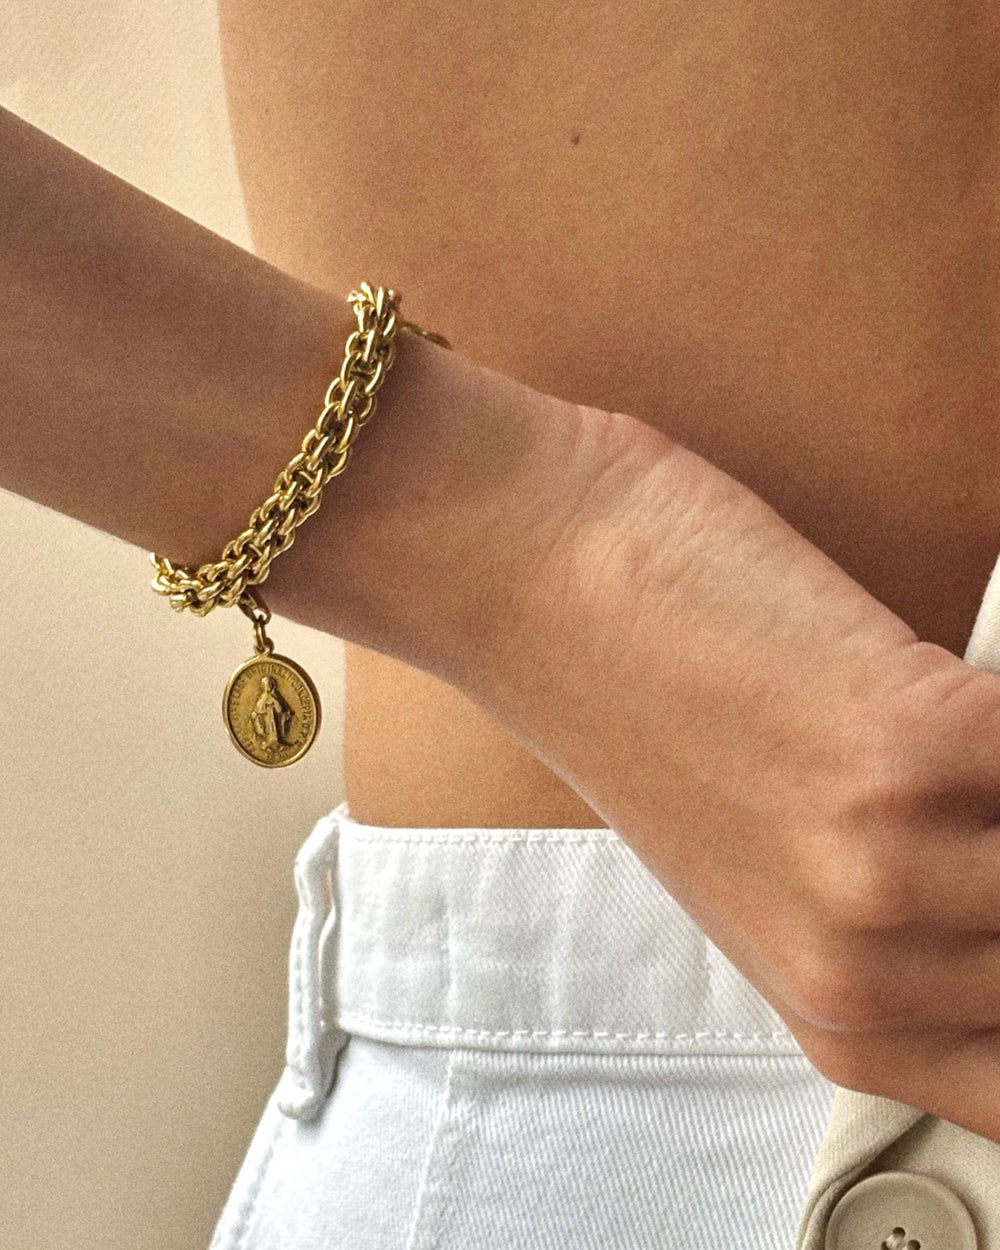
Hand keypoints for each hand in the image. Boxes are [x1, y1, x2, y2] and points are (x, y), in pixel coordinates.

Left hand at [462, 401, 999, 1141]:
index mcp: (833, 1017)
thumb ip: (896, 924)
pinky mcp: (918, 743)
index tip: (996, 913)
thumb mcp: (770, 867)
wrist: (539, 578)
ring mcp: (890, 865)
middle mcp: (861, 972)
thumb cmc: (643, 705)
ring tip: (975, 756)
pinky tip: (975, 697)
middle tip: (985, 816)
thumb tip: (981, 899)